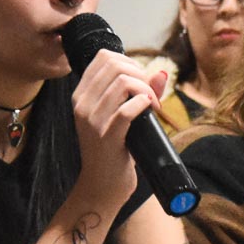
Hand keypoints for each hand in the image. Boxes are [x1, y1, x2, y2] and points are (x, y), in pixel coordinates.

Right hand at [71, 48, 162, 210]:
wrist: (101, 186)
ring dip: (146, 90)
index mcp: (81, 96)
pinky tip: (149, 110)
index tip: (140, 82)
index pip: (104, 57)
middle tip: (149, 95)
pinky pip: (128, 109)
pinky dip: (144, 104)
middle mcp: (82, 105)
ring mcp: (92, 121)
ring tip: (152, 105)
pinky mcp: (107, 137)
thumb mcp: (120, 117)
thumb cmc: (113, 150)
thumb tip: (162, 73)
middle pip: (115, 65)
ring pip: (123, 83)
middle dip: (140, 74)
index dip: (129, 62)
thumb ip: (140, 93)